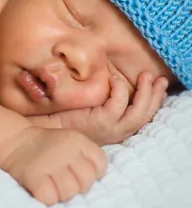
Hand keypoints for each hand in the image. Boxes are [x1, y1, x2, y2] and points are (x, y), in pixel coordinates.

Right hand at [0, 127, 106, 205]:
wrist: (16, 141)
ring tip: (54, 186)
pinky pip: (50, 198)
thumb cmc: (48, 147)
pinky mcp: (34, 175)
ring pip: (70, 192)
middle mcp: (66, 150)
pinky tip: (43, 190)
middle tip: (65, 182)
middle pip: (86, 182)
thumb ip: (86, 157)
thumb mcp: (71, 142)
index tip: (80, 173)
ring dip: (62, 194)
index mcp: (78, 140)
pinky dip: (48, 198)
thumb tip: (96, 180)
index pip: (100, 164)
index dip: (93, 174)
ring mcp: (50, 162)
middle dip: (78, 187)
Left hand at [54, 71, 168, 144]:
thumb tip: (115, 80)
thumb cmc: (67, 118)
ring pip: (138, 112)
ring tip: (146, 76)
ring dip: (145, 93)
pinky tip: (115, 79)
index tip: (160, 88)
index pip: (143, 118)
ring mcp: (111, 128)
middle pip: (146, 115)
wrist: (48, 128)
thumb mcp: (93, 111)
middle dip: (155, 96)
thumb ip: (106, 102)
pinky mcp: (101, 121)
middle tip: (159, 79)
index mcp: (117, 129)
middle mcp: (118, 131)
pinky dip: (120, 89)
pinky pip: (118, 103)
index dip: (154, 102)